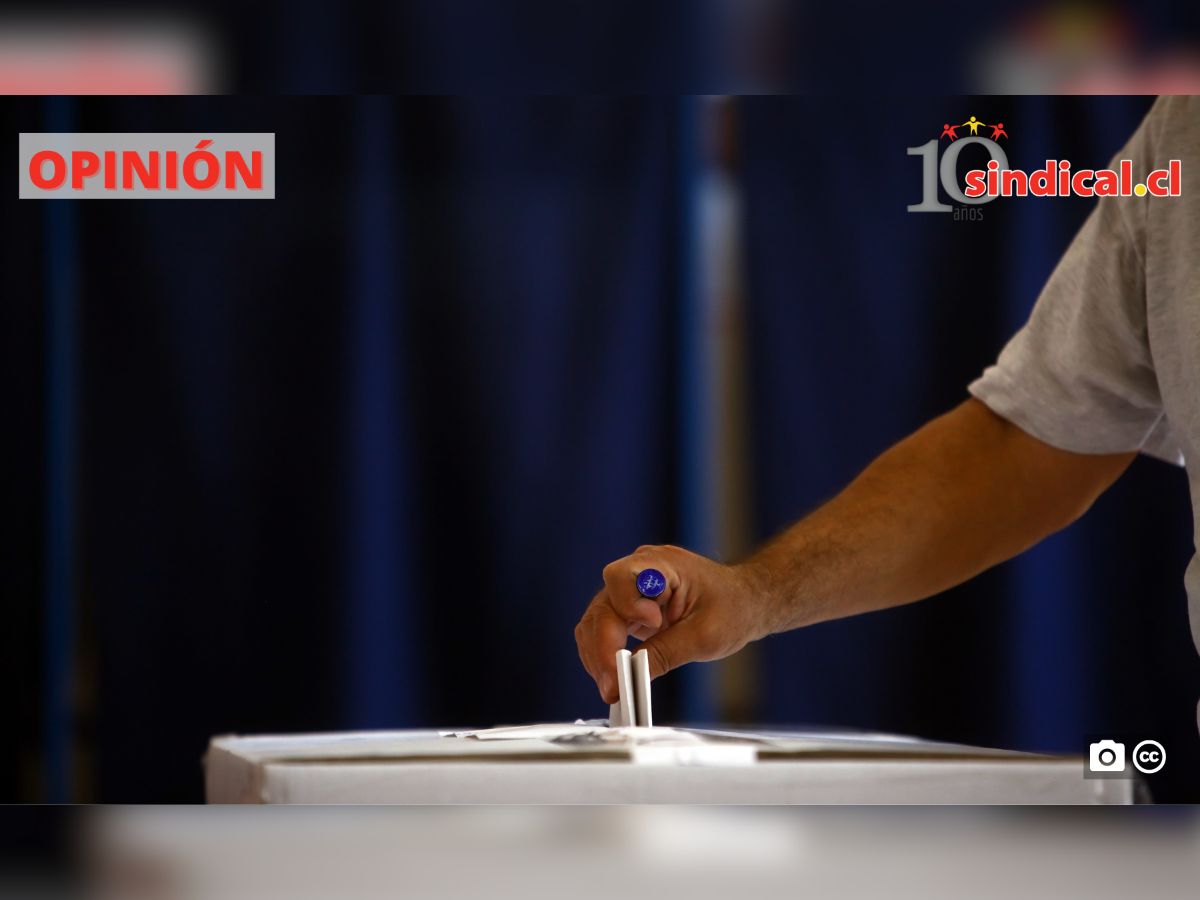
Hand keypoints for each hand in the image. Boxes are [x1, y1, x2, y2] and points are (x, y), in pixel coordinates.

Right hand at [574, 544, 769, 703]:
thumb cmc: (733, 608)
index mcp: (661, 565)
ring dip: (598, 656)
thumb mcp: (705, 636)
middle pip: (602, 606)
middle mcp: (639, 572)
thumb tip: (631, 677)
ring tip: (613, 688)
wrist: (746, 601)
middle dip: (603, 649)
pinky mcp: (629, 607)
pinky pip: (605, 629)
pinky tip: (614, 677)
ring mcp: (632, 589)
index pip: (620, 578)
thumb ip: (665, 653)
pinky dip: (605, 654)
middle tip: (613, 687)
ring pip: (596, 621)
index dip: (627, 606)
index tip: (652, 627)